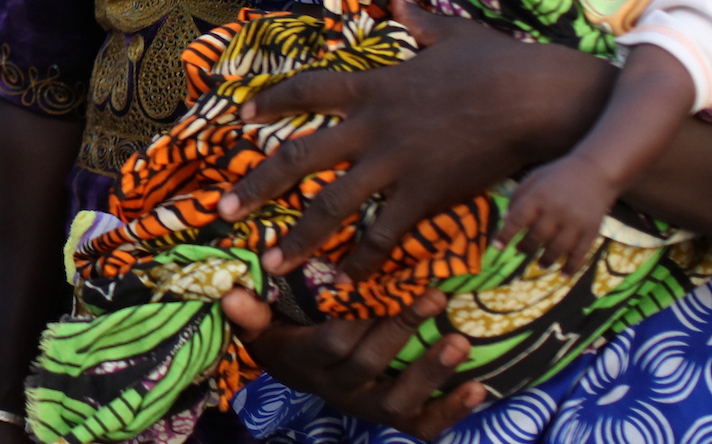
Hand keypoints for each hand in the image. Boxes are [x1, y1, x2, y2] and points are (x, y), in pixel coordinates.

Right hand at [221, 287, 488, 439]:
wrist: (296, 373)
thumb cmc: (284, 333)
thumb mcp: (260, 323)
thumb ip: (250, 311)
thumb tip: (231, 292)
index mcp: (308, 362)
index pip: (333, 343)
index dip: (357, 319)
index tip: (380, 284)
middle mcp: (338, 390)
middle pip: (370, 365)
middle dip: (402, 330)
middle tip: (435, 295)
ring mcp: (367, 408)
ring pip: (400, 401)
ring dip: (432, 372)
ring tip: (460, 341)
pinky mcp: (392, 420)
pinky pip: (423, 426)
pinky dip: (453, 411)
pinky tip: (480, 389)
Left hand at [222, 0, 612, 276]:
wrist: (534, 100)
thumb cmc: (497, 64)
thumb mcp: (453, 35)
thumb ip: (419, 22)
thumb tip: (401, 1)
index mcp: (374, 87)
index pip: (307, 91)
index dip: (270, 102)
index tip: (239, 116)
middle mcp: (372, 128)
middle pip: (299, 157)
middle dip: (257, 186)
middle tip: (223, 212)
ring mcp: (395, 164)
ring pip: (331, 206)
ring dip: (298, 238)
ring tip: (270, 265)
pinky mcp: (424, 195)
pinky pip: (383, 236)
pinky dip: (361, 263)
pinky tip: (344, 284)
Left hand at [501, 157, 610, 270]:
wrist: (595, 170)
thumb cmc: (558, 175)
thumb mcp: (534, 179)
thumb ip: (519, 198)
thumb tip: (506, 221)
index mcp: (539, 196)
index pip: (517, 220)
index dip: (505, 235)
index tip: (496, 247)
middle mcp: (556, 210)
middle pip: (537, 237)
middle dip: (525, 247)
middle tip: (521, 250)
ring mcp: (575, 221)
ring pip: (557, 249)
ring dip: (546, 260)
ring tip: (540, 264)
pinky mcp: (591, 230)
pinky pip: (579, 254)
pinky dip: (570, 267)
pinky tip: (563, 275)